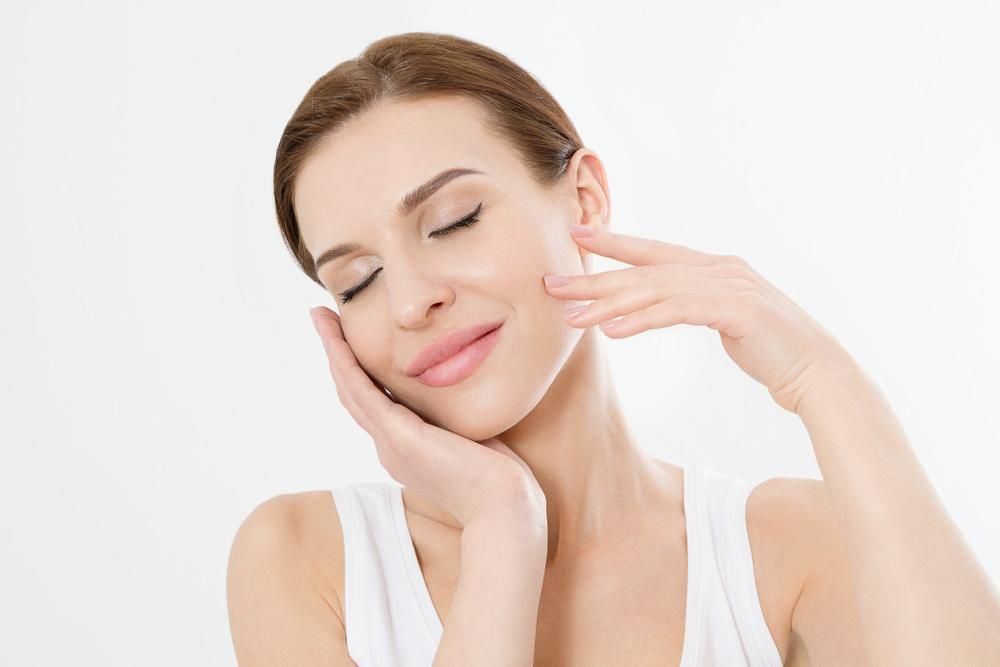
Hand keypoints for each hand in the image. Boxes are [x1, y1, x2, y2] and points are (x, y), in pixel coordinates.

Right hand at [309, 306, 546, 530]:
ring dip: (333, 351)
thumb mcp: (472, 441)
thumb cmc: (500, 479)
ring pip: (350, 389)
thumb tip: (465, 405)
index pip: (374, 403)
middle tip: (323, 320)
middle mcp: (390, 446)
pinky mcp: (397, 435)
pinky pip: (362, 392)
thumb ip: (459, 423)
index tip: (352, 342)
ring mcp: (390, 442)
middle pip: (353, 393)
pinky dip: (345, 363)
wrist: (503, 507)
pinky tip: (336, 339)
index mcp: (406, 449)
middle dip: (338, 355)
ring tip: (320, 318)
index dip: (359, 371)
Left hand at [544, 224, 856, 413]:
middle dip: (596, 275)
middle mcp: (721, 268)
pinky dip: (644, 318)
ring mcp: (731, 286)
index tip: (577, 235)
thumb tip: (662, 306)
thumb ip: (697, 305)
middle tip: (553, 282)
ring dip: (609, 302)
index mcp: (717, 268)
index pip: (655, 251)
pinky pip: (679, 312)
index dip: (615, 241)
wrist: (820, 372)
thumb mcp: (728, 319)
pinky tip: (614, 330)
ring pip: (656, 289)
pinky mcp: (738, 310)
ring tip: (572, 315)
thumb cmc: (773, 352)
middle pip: (646, 269)